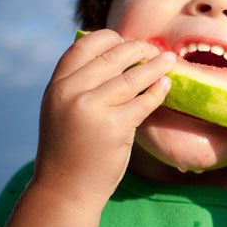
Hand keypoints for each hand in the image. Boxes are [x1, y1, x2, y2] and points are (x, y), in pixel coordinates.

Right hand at [33, 29, 175, 205]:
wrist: (66, 188)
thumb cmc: (70, 149)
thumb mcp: (62, 110)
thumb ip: (80, 86)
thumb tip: (116, 58)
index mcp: (56, 86)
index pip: (83, 46)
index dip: (109, 38)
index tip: (126, 39)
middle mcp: (70, 93)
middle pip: (111, 57)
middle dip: (137, 49)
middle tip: (154, 49)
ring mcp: (92, 109)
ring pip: (132, 78)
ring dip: (155, 66)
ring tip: (169, 59)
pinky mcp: (114, 126)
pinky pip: (144, 101)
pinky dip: (158, 90)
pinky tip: (166, 84)